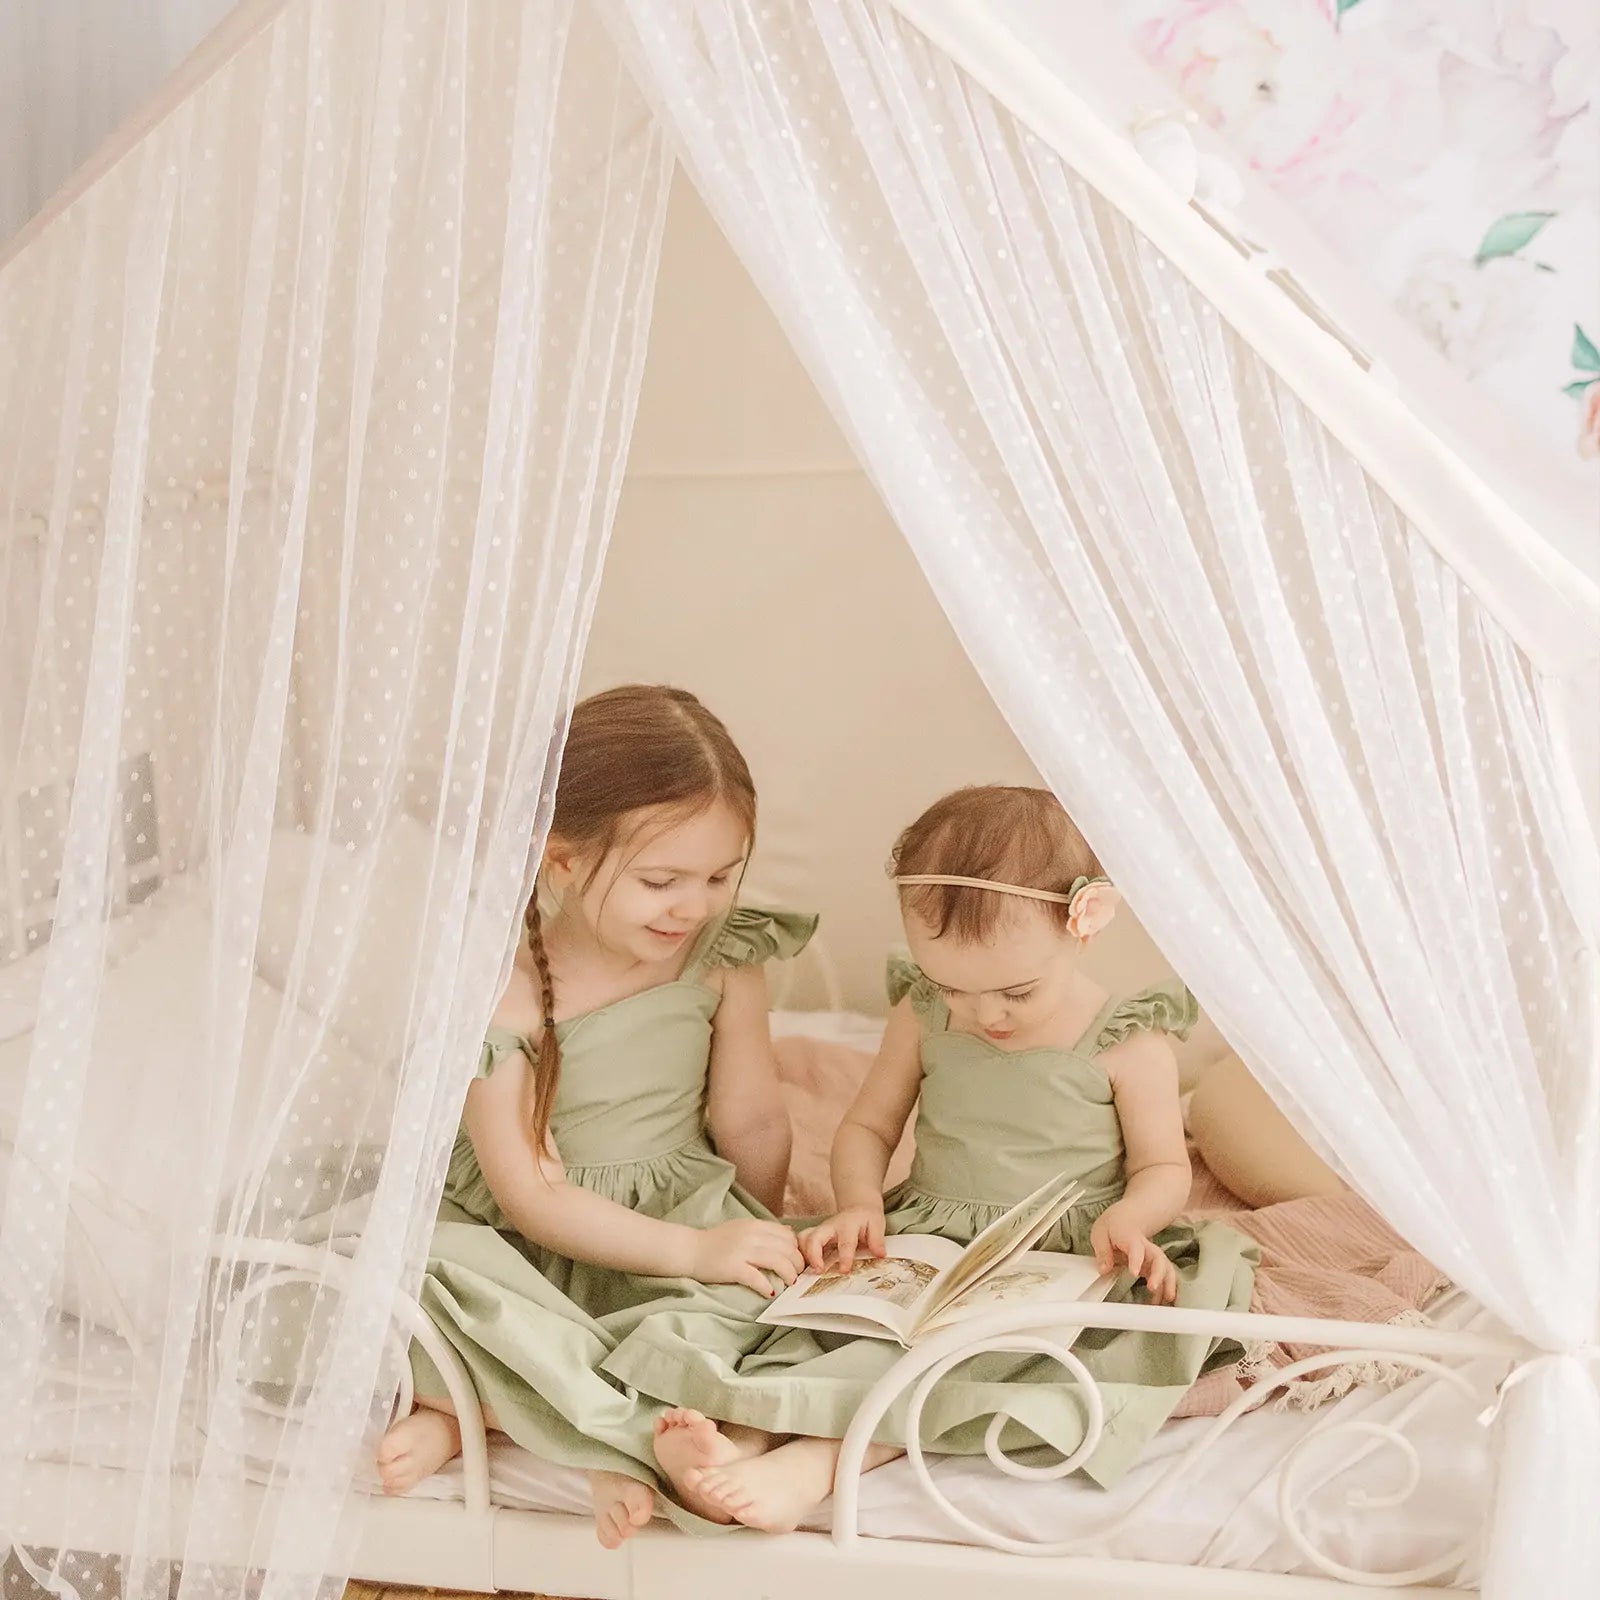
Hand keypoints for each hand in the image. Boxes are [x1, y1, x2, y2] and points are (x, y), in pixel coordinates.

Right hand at [689, 1219, 803, 1296]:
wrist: (690, 1250)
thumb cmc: (716, 1242)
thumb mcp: (742, 1227)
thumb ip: (764, 1230)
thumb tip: (789, 1233)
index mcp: (755, 1225)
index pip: (787, 1235)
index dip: (797, 1249)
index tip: (798, 1261)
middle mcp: (751, 1235)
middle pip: (787, 1248)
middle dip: (798, 1263)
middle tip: (798, 1275)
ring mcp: (742, 1251)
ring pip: (778, 1261)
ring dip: (789, 1275)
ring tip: (790, 1284)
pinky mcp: (733, 1268)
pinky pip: (757, 1278)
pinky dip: (767, 1287)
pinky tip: (770, 1293)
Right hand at [798, 1205, 885, 1273]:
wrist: (858, 1207)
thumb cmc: (867, 1218)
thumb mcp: (877, 1224)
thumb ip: (877, 1239)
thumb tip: (880, 1254)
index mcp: (847, 1225)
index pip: (845, 1242)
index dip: (844, 1257)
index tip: (844, 1271)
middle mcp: (830, 1226)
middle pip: (814, 1237)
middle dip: (813, 1255)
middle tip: (818, 1271)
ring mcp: (819, 1230)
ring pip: (803, 1238)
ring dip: (803, 1254)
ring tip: (807, 1271)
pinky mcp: (813, 1236)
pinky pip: (800, 1243)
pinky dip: (799, 1254)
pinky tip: (804, 1267)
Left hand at [1089, 1206, 1177, 1304]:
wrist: (1128, 1217)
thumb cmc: (1113, 1225)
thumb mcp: (1100, 1233)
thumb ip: (1102, 1251)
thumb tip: (1104, 1269)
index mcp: (1130, 1238)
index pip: (1136, 1248)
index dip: (1136, 1260)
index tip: (1134, 1273)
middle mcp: (1146, 1248)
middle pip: (1158, 1259)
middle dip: (1159, 1274)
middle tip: (1152, 1288)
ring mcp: (1152, 1257)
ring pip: (1166, 1268)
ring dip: (1167, 1284)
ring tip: (1165, 1300)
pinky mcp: (1154, 1266)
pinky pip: (1164, 1277)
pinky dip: (1165, 1289)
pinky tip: (1161, 1301)